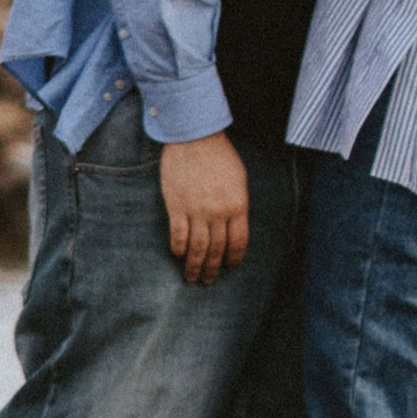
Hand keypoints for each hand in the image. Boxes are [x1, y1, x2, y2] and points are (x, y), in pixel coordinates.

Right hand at [161, 132, 248, 285]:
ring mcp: (196, 211)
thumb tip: (234, 226)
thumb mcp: (239, 179)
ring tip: (191, 277)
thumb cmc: (220, 155)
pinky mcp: (176, 206)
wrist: (195, 136)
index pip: (238, 242)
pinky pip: (178, 235)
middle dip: (213, 268)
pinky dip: (178, 248)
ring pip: (197, 248)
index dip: (233, 258)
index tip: (229, 267)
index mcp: (237, 206)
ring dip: (195, 266)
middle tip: (208, 280)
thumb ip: (238, 204)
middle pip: (217, 249)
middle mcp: (218, 212)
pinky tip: (178, 255)